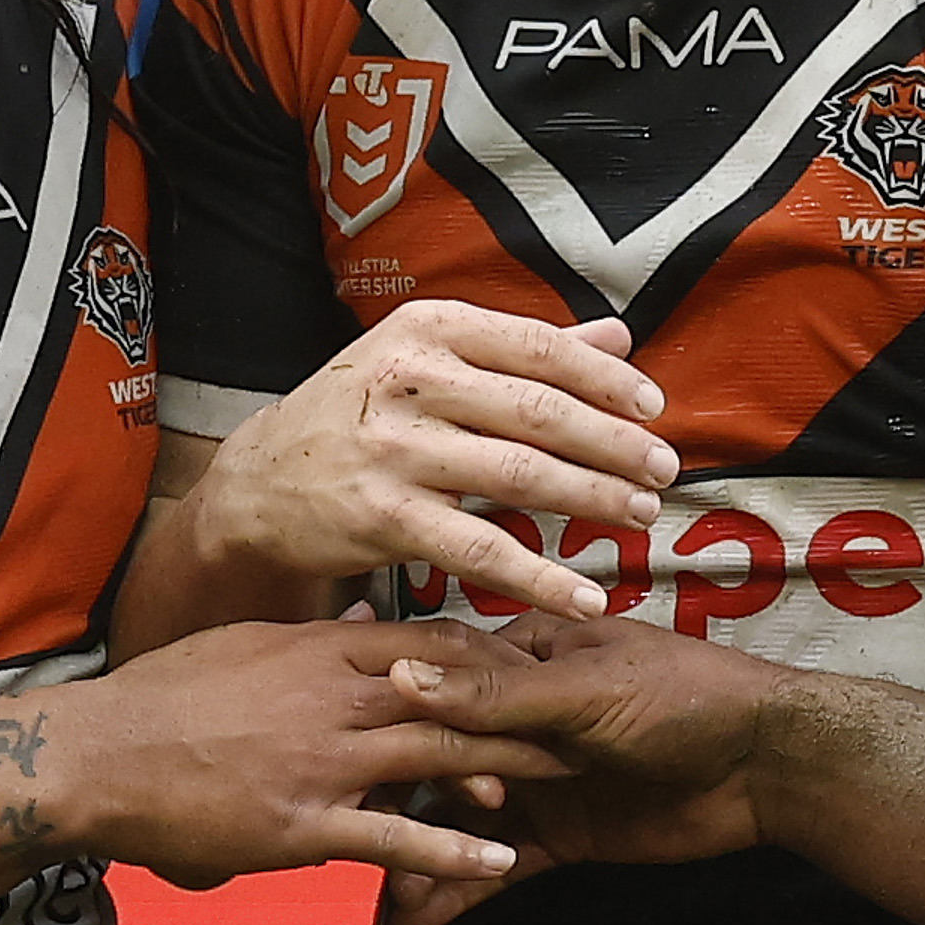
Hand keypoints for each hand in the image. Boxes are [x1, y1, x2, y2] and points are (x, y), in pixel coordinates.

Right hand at [66, 619, 560, 889]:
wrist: (95, 756)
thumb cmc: (161, 699)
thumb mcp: (244, 644)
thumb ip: (311, 639)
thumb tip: (362, 622)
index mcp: (320, 648)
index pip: (431, 640)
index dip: (492, 653)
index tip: (539, 662)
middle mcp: (332, 696)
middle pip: (453, 694)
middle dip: (524, 705)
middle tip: (584, 714)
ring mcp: (321, 761)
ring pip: (436, 758)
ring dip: (506, 768)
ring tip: (565, 777)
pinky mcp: (303, 825)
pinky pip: (392, 838)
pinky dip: (450, 851)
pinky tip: (496, 860)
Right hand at [188, 305, 676, 618]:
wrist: (261, 483)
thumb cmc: (362, 414)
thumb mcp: (429, 359)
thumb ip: (524, 350)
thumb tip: (620, 334)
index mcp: (429, 328)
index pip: (539, 347)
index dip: (606, 379)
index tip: (654, 408)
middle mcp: (409, 379)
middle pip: (538, 411)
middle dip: (613, 444)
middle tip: (663, 470)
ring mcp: (393, 450)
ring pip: (518, 476)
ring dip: (591, 498)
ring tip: (638, 516)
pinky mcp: (383, 517)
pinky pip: (480, 552)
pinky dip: (540, 578)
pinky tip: (585, 596)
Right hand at [368, 617, 780, 924]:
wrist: (765, 764)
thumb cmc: (684, 698)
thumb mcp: (584, 689)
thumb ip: (495, 695)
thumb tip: (401, 676)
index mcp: (525, 659)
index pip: (439, 686)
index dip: (391, 722)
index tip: (339, 755)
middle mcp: (521, 719)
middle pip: (439, 761)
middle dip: (394, 803)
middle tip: (351, 843)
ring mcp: (538, 781)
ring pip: (463, 821)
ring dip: (421, 856)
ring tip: (381, 896)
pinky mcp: (561, 835)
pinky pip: (500, 865)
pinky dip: (461, 891)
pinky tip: (417, 918)